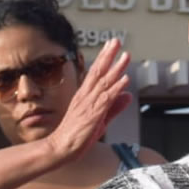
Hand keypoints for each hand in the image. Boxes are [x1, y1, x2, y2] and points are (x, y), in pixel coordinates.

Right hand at [46, 39, 131, 162]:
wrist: (60, 148)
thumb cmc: (77, 135)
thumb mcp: (100, 119)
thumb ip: (115, 107)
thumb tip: (128, 95)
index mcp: (85, 96)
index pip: (96, 73)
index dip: (105, 59)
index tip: (112, 46)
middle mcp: (86, 96)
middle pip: (98, 71)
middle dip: (109, 55)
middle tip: (116, 41)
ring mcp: (89, 104)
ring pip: (104, 82)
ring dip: (116, 68)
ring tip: (125, 55)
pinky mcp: (93, 114)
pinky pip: (106, 98)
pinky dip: (116, 88)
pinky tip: (125, 80)